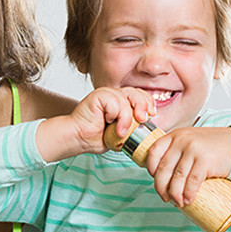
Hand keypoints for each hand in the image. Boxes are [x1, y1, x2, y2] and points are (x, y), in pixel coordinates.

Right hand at [36, 87, 155, 161]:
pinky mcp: (98, 95)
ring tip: (120, 131)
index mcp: (122, 102)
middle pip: (137, 93)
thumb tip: (150, 131)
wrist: (79, 138)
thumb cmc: (96, 137)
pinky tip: (107, 121)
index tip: (151, 115)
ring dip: (126, 118)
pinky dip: (114, 113)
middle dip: (143, 106)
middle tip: (143, 119)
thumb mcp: (122, 133)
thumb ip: (134, 128)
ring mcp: (106, 94)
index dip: (148, 103)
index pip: (141, 96)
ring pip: (125, 100)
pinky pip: (114, 102)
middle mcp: (115, 95)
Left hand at [143, 126, 230, 207]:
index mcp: (175, 135)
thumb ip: (178, 150)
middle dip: (161, 187)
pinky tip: (187, 200)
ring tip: (177, 202)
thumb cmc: (212, 146)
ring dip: (175, 194)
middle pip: (164, 168)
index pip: (154, 152)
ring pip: (177, 178)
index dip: (150, 168)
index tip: (154, 178)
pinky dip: (188, 194)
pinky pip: (192, 181)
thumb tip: (162, 174)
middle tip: (164, 198)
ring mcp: (194, 150)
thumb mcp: (191, 140)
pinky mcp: (205, 161)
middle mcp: (182, 140)